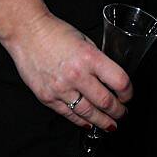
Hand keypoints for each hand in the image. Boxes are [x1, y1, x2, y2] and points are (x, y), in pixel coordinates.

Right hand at [7, 13, 132, 130]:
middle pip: (105, 101)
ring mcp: (61, 89)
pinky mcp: (48, 97)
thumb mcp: (84, 40)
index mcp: (89, 57)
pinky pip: (68, 114)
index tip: (128, 94)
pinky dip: (80, 121)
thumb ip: (96, 59)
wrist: (28, 33)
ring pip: (87, 113)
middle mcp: (77, 75)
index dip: (128, 92)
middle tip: (122, 113)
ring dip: (102, 121)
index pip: (118, 81)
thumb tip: (107, 77)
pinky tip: (88, 123)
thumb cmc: (56, 32)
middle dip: (118, 111)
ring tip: (110, 124)